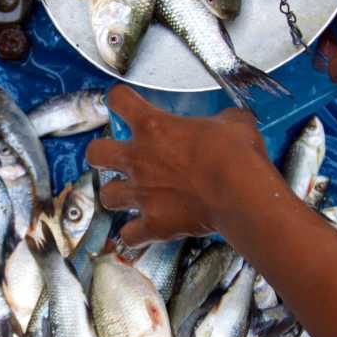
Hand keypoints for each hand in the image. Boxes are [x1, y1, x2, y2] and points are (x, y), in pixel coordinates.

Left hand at [86, 86, 286, 246]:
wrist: (241, 193)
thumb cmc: (237, 155)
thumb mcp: (234, 122)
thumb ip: (221, 120)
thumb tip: (229, 123)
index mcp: (154, 126)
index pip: (119, 100)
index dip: (121, 100)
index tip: (125, 104)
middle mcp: (139, 159)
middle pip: (95, 152)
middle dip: (102, 154)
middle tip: (118, 157)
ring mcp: (142, 194)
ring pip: (106, 196)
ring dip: (118, 195)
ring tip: (133, 196)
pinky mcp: (153, 225)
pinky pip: (129, 235)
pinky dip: (135, 234)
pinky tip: (145, 230)